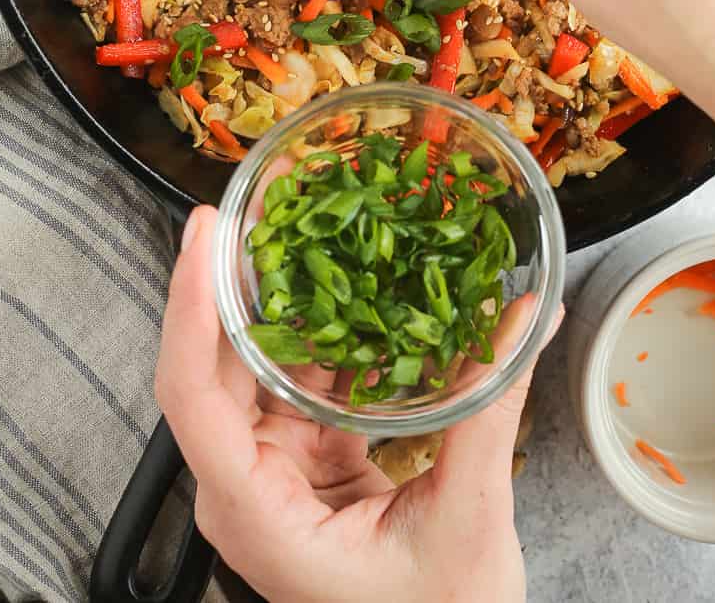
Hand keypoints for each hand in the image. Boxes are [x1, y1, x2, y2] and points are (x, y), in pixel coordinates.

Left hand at [156, 206, 550, 602]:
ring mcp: (270, 474)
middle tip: (257, 198)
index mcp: (254, 510)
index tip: (204, 230)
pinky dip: (322, 330)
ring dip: (278, 295)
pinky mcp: (301, 463)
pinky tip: (348, 283)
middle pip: (213, 362)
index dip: (189, 303)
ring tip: (299, 221)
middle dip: (231, 274)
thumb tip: (526, 316)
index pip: (191, 391)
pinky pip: (298, 381)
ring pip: (256, 364)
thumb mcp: (468, 516)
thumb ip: (490, 409)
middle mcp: (244, 488)